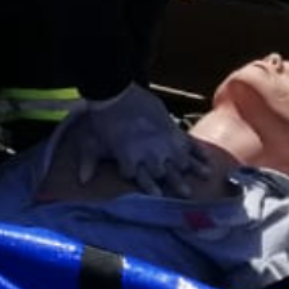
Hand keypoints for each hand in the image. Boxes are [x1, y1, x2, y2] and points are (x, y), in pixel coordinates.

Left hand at [64, 84, 205, 197]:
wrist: (115, 93)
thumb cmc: (103, 119)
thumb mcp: (92, 141)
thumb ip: (89, 161)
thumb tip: (81, 181)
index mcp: (130, 160)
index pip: (141, 180)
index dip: (148, 187)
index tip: (157, 196)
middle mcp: (150, 155)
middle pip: (166, 174)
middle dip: (175, 183)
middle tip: (186, 194)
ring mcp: (164, 142)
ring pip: (182, 162)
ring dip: (193, 170)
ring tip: (205, 177)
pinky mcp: (173, 129)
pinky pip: (190, 144)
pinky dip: (199, 151)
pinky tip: (208, 159)